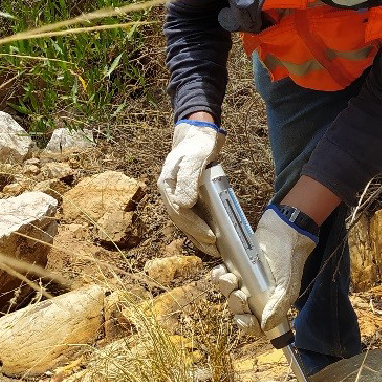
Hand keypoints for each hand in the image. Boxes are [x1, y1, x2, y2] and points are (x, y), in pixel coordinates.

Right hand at [157, 117, 224, 256]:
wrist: (197, 134)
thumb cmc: (198, 144)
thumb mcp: (196, 157)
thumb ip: (189, 178)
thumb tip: (184, 204)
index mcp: (167, 184)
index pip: (179, 212)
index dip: (195, 226)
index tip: (210, 235)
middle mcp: (169, 192)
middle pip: (181, 220)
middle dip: (197, 235)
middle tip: (214, 247)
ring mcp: (176, 194)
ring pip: (184, 221)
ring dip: (197, 235)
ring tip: (213, 248)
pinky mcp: (185, 195)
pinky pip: (190, 216)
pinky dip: (199, 227)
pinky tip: (209, 236)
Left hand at [212, 205, 317, 334]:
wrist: (284, 228)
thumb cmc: (288, 257)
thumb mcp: (287, 284)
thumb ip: (278, 306)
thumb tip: (265, 326)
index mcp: (271, 302)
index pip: (256, 324)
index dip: (247, 325)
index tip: (242, 318)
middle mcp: (257, 294)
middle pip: (239, 309)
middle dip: (236, 304)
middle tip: (240, 294)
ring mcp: (246, 279)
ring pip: (228, 293)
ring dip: (226, 289)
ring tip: (230, 278)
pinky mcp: (237, 265)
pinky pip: (222, 275)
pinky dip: (218, 276)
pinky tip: (221, 271)